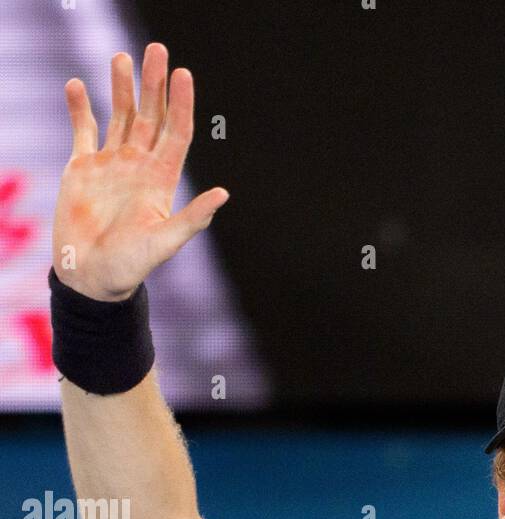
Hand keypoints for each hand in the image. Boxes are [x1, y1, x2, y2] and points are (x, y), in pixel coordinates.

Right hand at [52, 43, 228, 301]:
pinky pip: (83, 130)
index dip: (181, 104)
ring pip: (119, 116)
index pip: (176, 133)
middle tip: (156, 49)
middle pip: (149, 117)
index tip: (184, 74)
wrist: (91, 278)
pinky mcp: (82, 168)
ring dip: (121, 88)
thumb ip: (192, 219)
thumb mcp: (164, 243)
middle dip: (153, 85)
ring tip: (121, 57)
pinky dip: (79, 107)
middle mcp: (138, 167)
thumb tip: (224, 194)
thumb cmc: (130, 266)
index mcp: (160, 180)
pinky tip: (77, 84)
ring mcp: (110, 165)